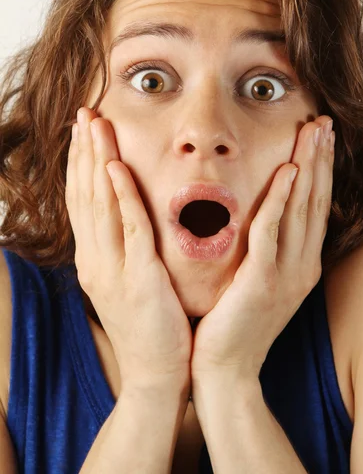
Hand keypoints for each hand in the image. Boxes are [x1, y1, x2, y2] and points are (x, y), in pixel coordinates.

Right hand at [65, 107, 192, 394]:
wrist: (157, 372)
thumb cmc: (150, 324)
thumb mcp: (131, 280)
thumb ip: (127, 247)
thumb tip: (131, 216)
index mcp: (95, 258)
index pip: (84, 201)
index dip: (82, 164)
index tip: (84, 131)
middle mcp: (95, 258)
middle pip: (84, 195)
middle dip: (83, 152)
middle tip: (84, 114)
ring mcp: (112, 268)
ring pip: (100, 204)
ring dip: (95, 161)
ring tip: (94, 125)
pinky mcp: (137, 278)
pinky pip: (128, 228)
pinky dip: (119, 195)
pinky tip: (114, 168)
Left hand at [190, 116, 334, 382]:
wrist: (225, 368)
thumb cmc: (234, 322)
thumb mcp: (259, 281)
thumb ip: (266, 249)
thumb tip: (261, 217)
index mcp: (300, 263)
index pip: (313, 207)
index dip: (319, 170)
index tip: (319, 138)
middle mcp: (302, 265)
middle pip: (315, 201)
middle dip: (321, 159)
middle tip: (324, 123)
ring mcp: (287, 274)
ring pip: (301, 209)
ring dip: (309, 167)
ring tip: (314, 132)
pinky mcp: (263, 281)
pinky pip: (273, 232)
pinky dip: (283, 199)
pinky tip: (289, 171)